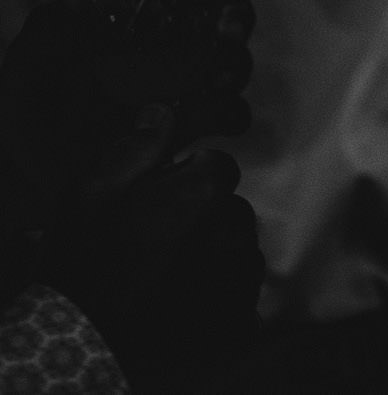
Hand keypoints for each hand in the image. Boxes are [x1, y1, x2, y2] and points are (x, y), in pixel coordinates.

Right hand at [41, 145, 263, 389]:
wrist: (87, 338)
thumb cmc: (86, 260)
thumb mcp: (95, 190)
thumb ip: (138, 146)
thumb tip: (164, 110)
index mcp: (205, 190)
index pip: (219, 165)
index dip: (186, 180)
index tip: (159, 199)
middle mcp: (234, 227)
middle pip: (230, 207)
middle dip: (202, 216)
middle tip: (157, 240)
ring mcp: (241, 272)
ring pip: (237, 245)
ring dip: (212, 250)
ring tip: (167, 271)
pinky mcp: (241, 311)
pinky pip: (240, 286)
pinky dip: (218, 287)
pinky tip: (181, 295)